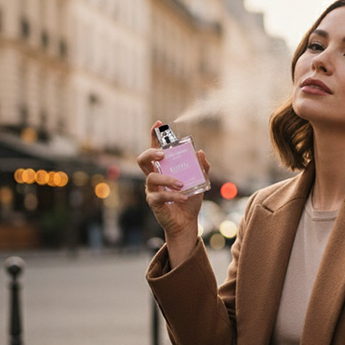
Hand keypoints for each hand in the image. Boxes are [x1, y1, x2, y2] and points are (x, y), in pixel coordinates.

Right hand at [137, 122, 209, 254]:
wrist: (187, 222)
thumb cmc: (190, 200)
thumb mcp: (200, 181)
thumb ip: (201, 167)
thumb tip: (200, 152)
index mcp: (163, 169)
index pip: (155, 149)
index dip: (154, 135)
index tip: (158, 123)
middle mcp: (154, 177)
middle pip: (143, 160)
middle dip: (151, 153)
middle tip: (163, 155)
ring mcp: (152, 190)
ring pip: (151, 178)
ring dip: (167, 179)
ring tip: (181, 184)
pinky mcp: (154, 202)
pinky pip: (160, 195)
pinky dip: (173, 195)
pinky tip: (184, 196)